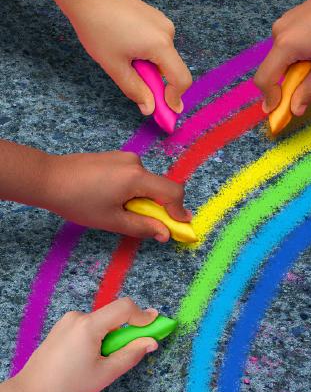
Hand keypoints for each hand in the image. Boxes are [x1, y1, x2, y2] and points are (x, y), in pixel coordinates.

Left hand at [14, 298, 157, 391]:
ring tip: (104, 361)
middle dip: (128, 329)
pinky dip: (99, 337)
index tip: (157, 325)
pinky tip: (90, 359)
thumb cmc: (68, 387)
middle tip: (136, 348)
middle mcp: (78, 317)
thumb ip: (131, 354)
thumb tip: (151, 341)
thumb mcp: (105, 373)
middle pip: (113, 315)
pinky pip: (89, 326)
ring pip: (102, 322)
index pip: (124, 308)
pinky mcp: (62, 328)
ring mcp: (68, 321)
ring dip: (112, 335)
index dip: (143, 315)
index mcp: (89, 325)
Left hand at [44, 150, 190, 241]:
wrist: (48, 178)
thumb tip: (165, 234)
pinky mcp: (116, 157)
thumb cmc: (77, 201)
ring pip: (147, 182)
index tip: (180, 226)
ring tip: (119, 210)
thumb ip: (142, 227)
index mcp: (137, 177)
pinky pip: (135, 175)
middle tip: (145, 223)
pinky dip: (134, 189)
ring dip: (144, 198)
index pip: (173, 192)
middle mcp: (136, 163)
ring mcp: (125, 157)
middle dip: (159, 207)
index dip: (179, 211)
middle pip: (160, 187)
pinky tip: (111, 198)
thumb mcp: (112, 220)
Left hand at [66, 0, 191, 114]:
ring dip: (149, 65)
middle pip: (171, 68)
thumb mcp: (115, 66)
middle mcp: (168, 32)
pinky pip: (158, 43)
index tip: (166, 109)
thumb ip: (135, 89)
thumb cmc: (98, 28)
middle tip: (132, 79)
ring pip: (163, 56)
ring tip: (123, 57)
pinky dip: (147, 52)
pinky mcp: (155, 17)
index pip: (181, 79)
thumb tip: (150, 109)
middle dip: (156, 80)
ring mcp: (162, 22)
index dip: (175, 97)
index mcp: (161, 45)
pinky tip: (126, 44)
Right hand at [254, 0, 310, 116]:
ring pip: (280, 57)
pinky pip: (286, 44)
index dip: (269, 98)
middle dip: (284, 84)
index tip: (279, 111)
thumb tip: (295, 110)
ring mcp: (283, 22)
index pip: (264, 79)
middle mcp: (278, 33)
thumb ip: (310, 90)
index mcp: (285, 46)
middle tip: (306, 89)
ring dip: (292, 69)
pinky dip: (296, 55)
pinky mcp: (291, 17)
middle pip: (271, 68)